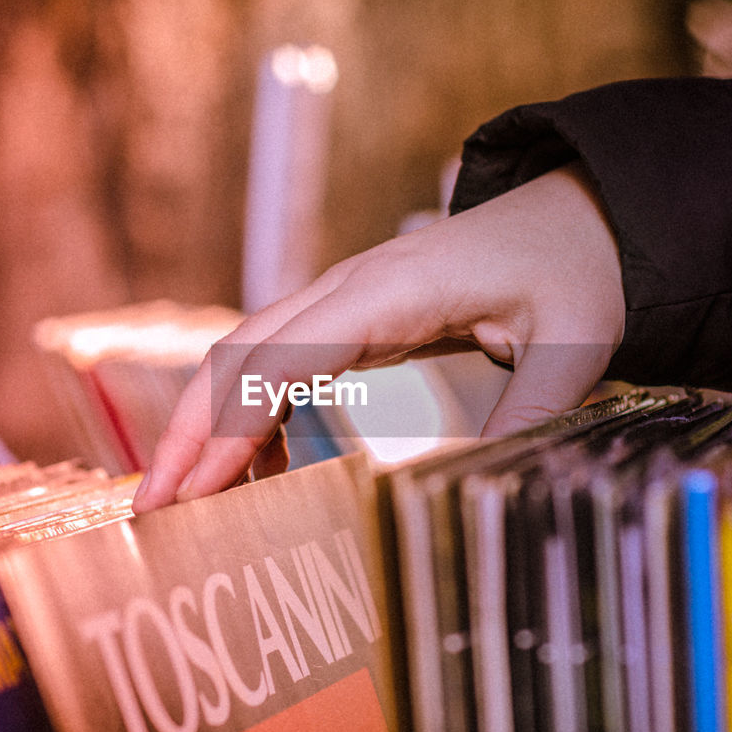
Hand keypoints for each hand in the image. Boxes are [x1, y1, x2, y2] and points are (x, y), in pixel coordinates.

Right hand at [131, 161, 625, 510]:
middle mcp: (350, 290)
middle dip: (187, 434)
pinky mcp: (357, 319)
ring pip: (247, 358)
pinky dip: (251, 416)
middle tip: (153, 515)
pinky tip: (258, 471)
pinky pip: (281, 363)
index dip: (229, 429)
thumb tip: (477, 490)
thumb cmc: (574, 267)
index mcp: (389, 291)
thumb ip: (532, 410)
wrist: (579, 216)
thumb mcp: (574, 341)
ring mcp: (346, 301)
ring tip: (190, 508)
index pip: (281, 360)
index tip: (194, 495)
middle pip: (237, 356)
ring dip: (207, 426)